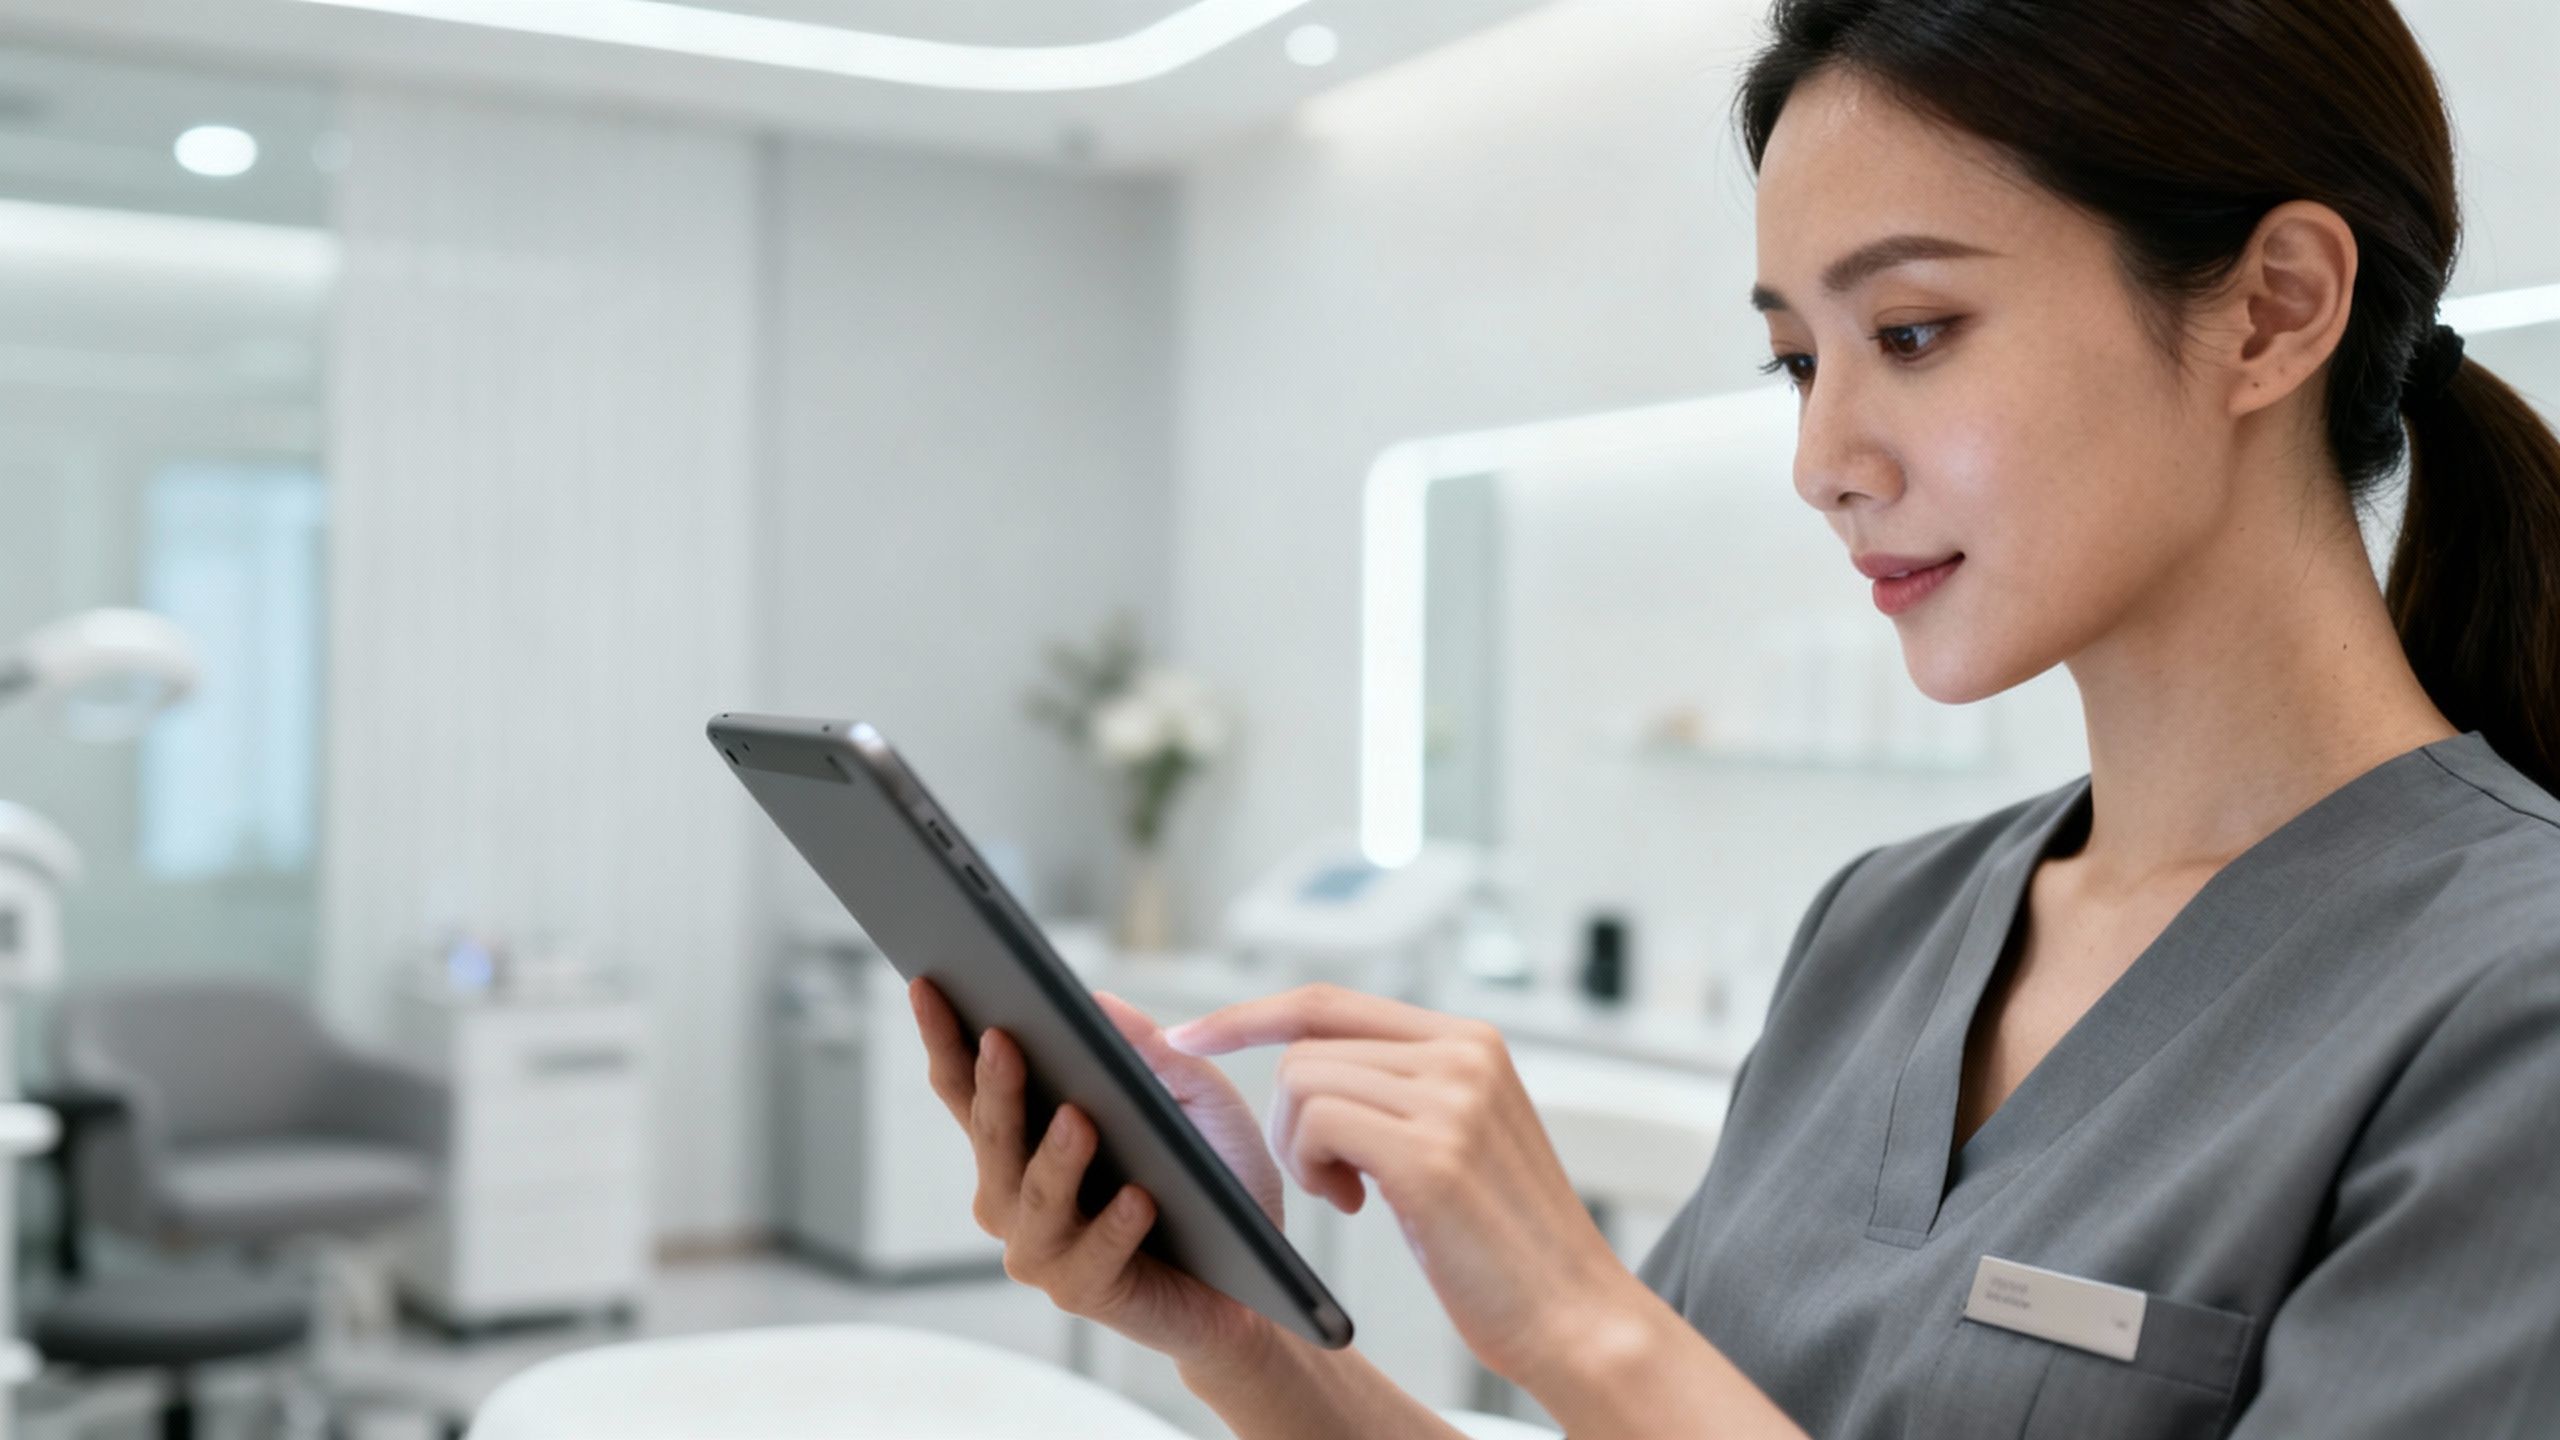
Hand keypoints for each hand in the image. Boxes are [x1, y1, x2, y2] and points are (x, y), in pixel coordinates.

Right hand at [908, 977, 1282, 1366]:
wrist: (1249, 1271)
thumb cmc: (1209, 1177)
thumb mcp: (1193, 1097)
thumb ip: (1150, 1051)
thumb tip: (1100, 1001)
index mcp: (1022, 1140)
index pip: (967, 1085)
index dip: (944, 1036)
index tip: (927, 983)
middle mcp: (1013, 1195)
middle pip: (993, 1135)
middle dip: (997, 1088)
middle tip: (1003, 1040)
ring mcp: (1042, 1248)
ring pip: (1035, 1198)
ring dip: (1055, 1160)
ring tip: (1079, 1120)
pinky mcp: (1084, 1291)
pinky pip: (1095, 1256)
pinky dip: (1116, 1226)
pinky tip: (1139, 1198)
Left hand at [1166, 983, 1638, 1389]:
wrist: (1575, 1315)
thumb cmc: (1503, 1242)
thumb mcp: (1459, 1135)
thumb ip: (1403, 1087)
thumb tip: (1305, 1063)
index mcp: (1471, 1039)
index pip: (1330, 1000)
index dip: (1250, 1013)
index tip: (1191, 1034)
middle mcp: (1464, 1053)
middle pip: (1304, 1046)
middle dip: (1286, 1118)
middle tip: (1329, 1178)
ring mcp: (1452, 1098)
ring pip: (1301, 1082)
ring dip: (1298, 1149)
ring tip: (1348, 1193)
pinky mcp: (1432, 1153)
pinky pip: (1317, 1124)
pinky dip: (1311, 1168)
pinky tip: (1354, 1204)